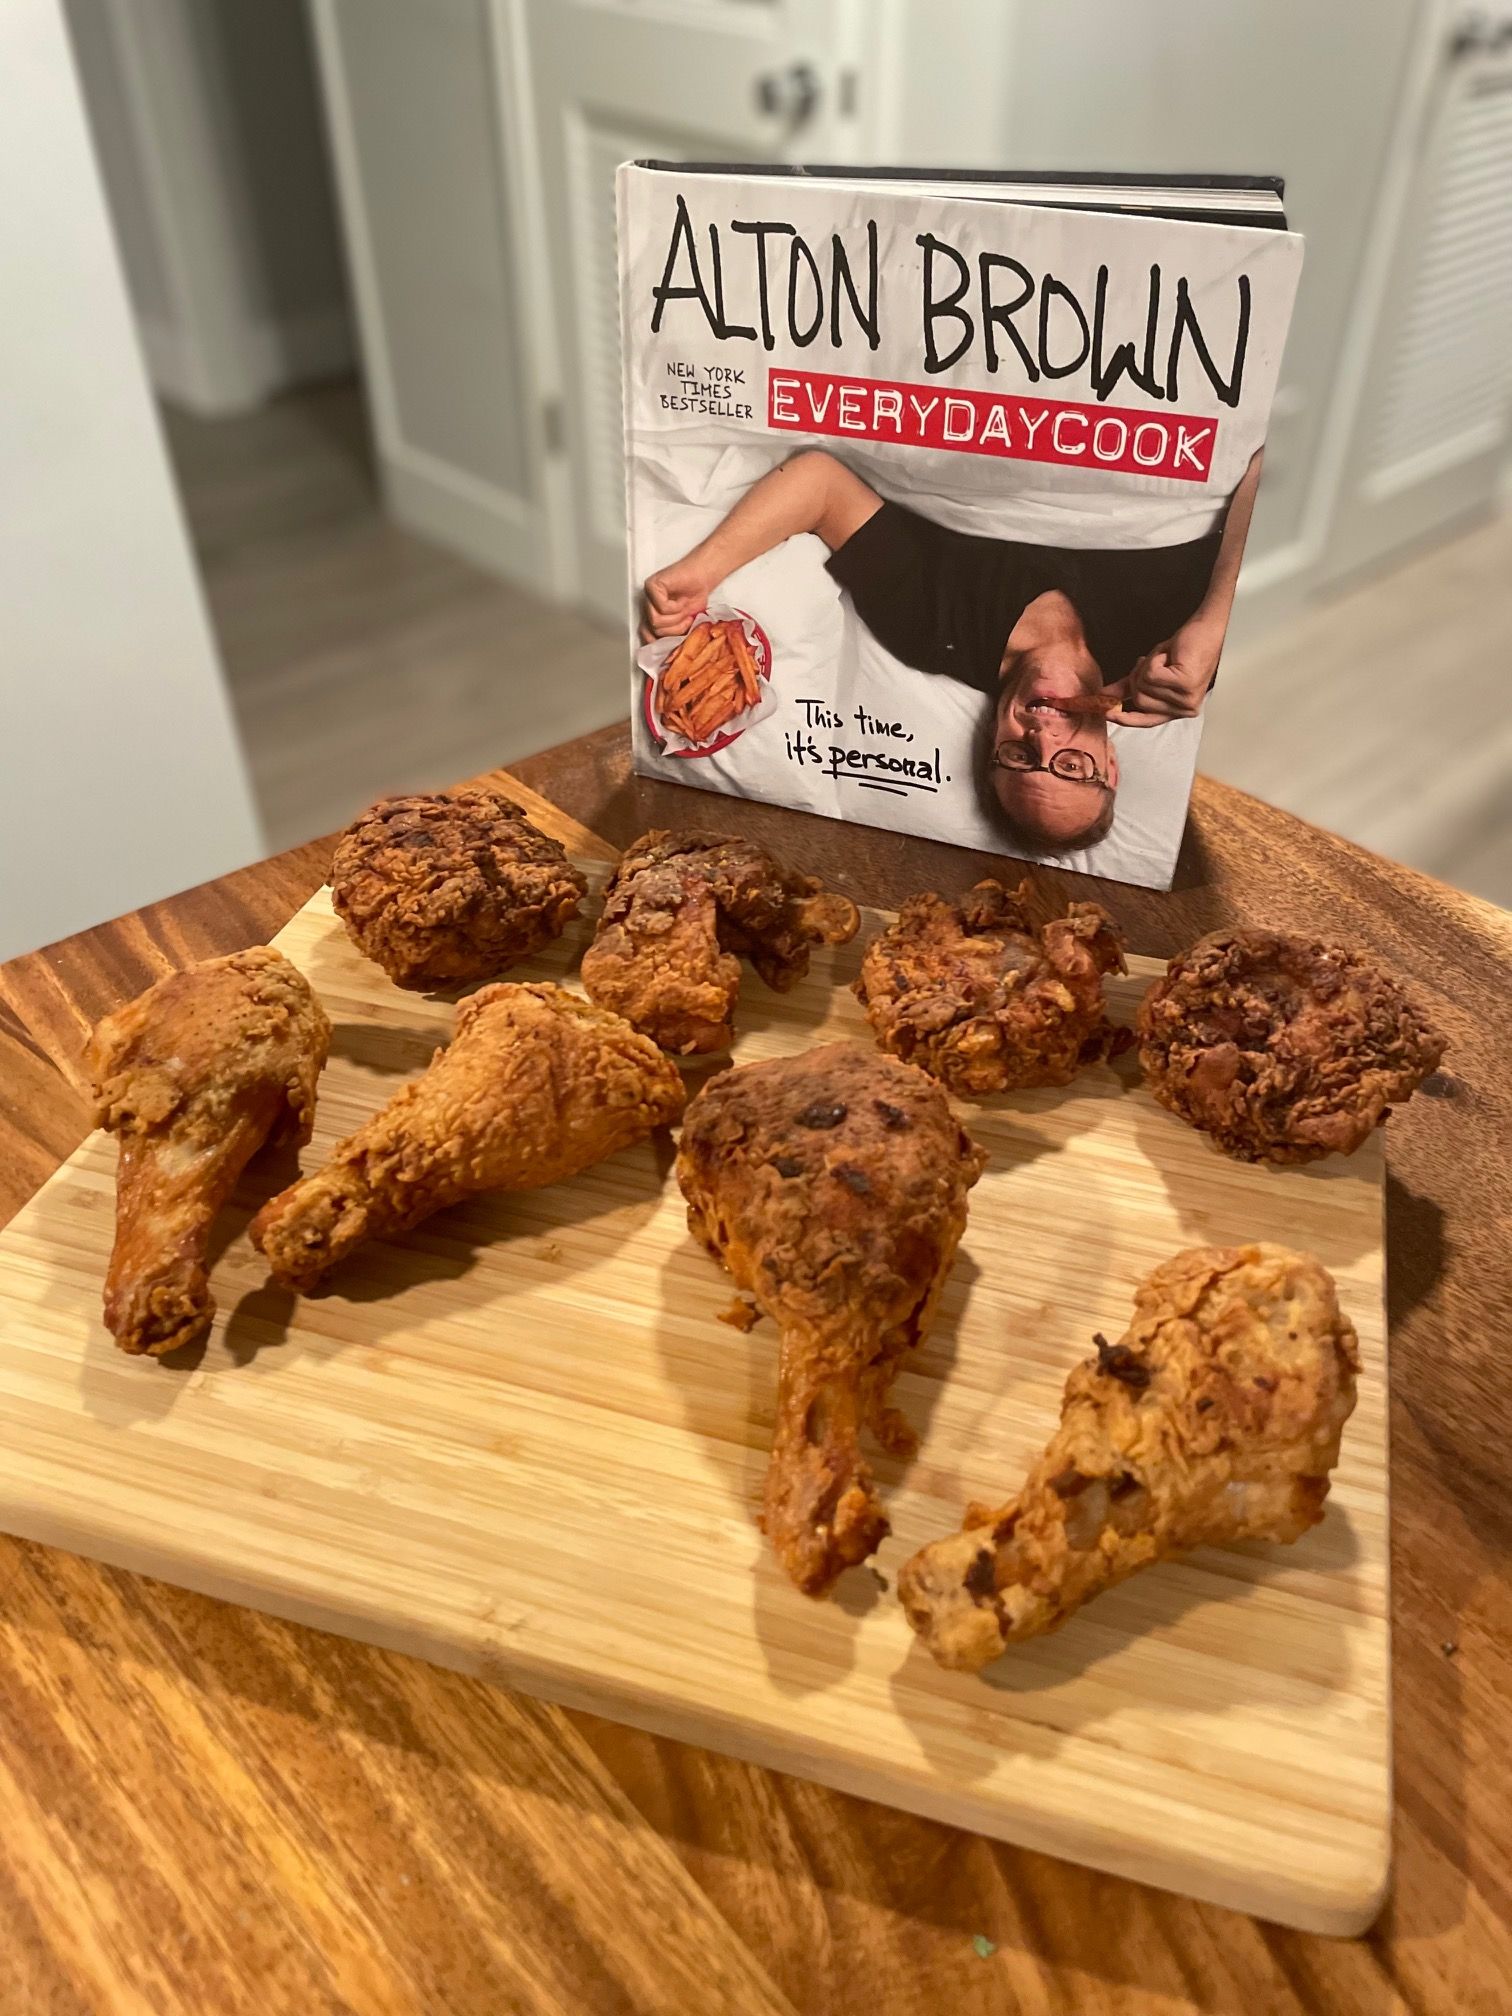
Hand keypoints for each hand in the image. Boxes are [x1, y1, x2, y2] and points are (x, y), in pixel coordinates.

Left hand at [641, 557, 714, 641]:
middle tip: (686, 619)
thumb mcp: (686, 627)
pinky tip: (681, 599)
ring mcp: (648, 597)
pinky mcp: (652, 587)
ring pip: (655, 621)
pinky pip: (661, 607)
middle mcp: (648, 608)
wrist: (703, 577)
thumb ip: (674, 638)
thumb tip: (668, 657)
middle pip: (653, 631)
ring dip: (675, 618)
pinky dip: (676, 607)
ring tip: (684, 609)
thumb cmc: (695, 599)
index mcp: (653, 619)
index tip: (677, 643)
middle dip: (674, 630)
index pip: (647, 638)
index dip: (663, 643)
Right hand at [1106, 616, 1224, 726]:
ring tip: (1164, 658)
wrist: (1205, 631)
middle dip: (1138, 678)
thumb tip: (1105, 697)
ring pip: (1144, 687)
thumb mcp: (1153, 671)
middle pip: (1140, 701)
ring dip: (1148, 666)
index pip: (1147, 721)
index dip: (1126, 718)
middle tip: (1151, 663)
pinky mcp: (1184, 684)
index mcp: (1179, 710)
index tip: (1107, 713)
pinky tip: (1169, 655)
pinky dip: (1154, 660)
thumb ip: (1131, 686)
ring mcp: (1186, 699)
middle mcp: (1185, 709)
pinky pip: (1151, 675)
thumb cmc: (1183, 651)